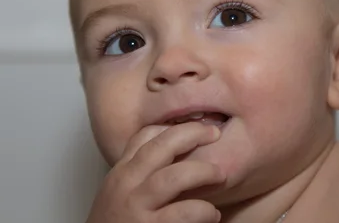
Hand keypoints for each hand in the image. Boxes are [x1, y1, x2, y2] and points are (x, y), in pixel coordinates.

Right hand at [86, 122, 224, 222]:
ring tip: (220, 175)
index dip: (174, 126)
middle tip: (215, 133)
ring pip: (173, 177)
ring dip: (202, 171)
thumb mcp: (119, 190)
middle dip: (191, 134)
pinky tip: (212, 214)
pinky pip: (183, 214)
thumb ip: (140, 169)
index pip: (144, 136)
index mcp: (121, 173)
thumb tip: (170, 145)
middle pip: (160, 147)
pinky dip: (203, 210)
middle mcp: (126, 185)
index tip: (198, 125)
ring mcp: (136, 208)